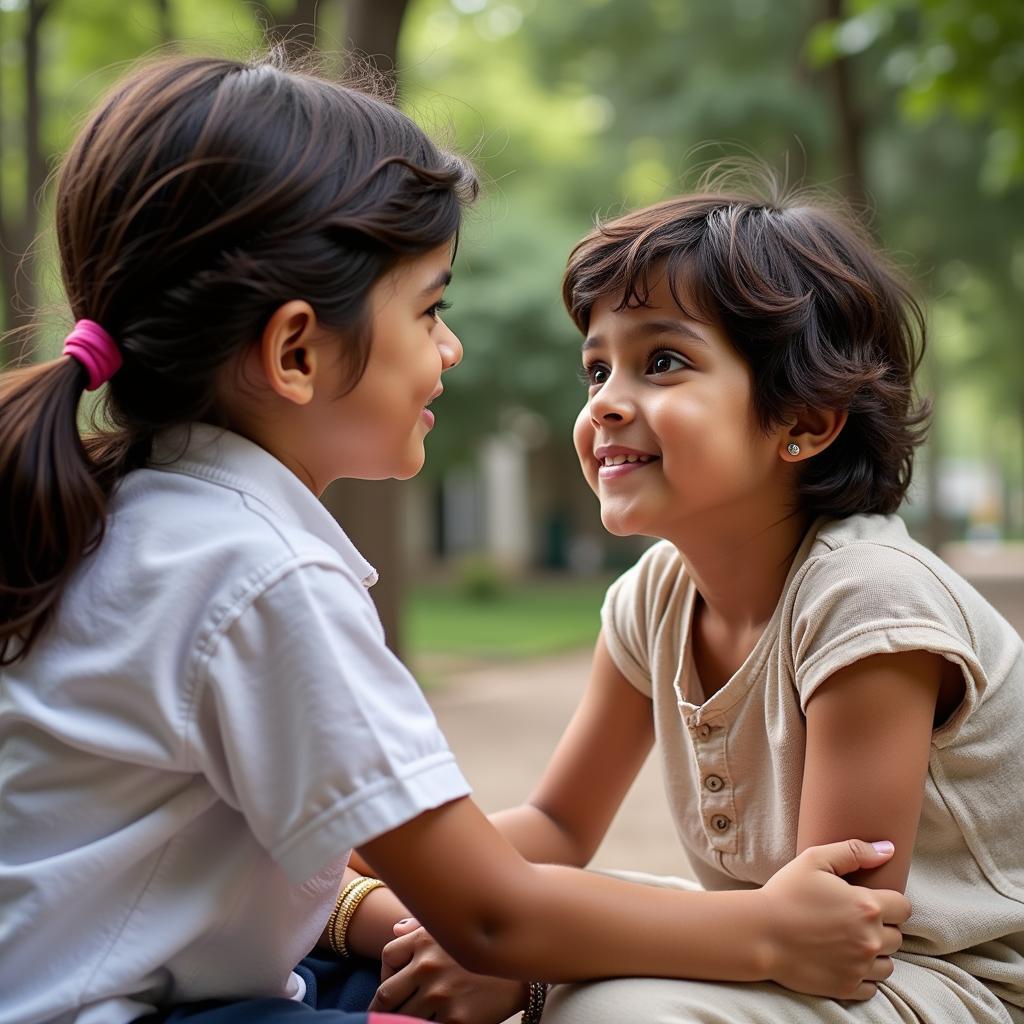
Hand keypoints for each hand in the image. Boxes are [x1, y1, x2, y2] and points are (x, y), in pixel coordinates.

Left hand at [371, 918, 527, 1023]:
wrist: (523, 970)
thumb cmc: (486, 945)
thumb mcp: (455, 926)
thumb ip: (421, 927)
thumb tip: (396, 930)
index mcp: (425, 940)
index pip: (387, 957)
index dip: (386, 972)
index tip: (394, 982)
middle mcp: (428, 967)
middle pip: (386, 994)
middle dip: (385, 1006)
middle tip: (388, 1012)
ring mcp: (441, 995)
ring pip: (403, 1018)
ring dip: (403, 1019)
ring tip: (412, 1016)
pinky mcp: (456, 1020)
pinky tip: (433, 1020)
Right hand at [758, 839, 910, 999]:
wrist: (759, 933)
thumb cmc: (785, 893)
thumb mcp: (814, 860)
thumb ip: (854, 851)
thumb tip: (888, 849)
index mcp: (867, 906)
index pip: (904, 907)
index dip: (890, 903)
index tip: (871, 901)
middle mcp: (870, 939)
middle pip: (897, 937)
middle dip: (881, 928)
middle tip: (853, 920)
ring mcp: (860, 967)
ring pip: (888, 964)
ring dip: (875, 953)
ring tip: (849, 942)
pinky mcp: (848, 988)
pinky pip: (872, 986)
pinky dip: (863, 976)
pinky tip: (843, 961)